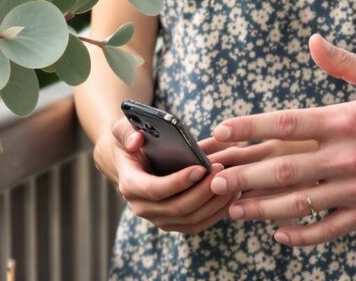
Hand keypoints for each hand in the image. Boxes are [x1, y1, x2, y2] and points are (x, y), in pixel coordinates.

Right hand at [92, 117, 236, 233]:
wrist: (130, 162)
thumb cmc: (130, 141)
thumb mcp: (122, 130)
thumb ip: (126, 133)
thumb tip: (137, 141)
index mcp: (130, 185)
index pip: (155, 190)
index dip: (178, 182)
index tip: (201, 168)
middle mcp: (142, 207)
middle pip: (178, 208)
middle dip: (203, 191)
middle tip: (222, 170)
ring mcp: (158, 219)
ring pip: (191, 219)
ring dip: (214, 204)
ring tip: (232, 182)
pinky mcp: (173, 223)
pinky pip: (197, 224)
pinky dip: (216, 213)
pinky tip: (230, 196)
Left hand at [207, 34, 355, 245]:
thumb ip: (344, 63)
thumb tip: (313, 41)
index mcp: (345, 119)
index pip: (286, 123)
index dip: (249, 128)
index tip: (221, 132)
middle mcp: (346, 155)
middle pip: (283, 169)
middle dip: (243, 176)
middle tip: (212, 181)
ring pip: (299, 203)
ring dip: (261, 209)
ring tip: (233, 210)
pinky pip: (328, 229)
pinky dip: (301, 235)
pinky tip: (278, 235)